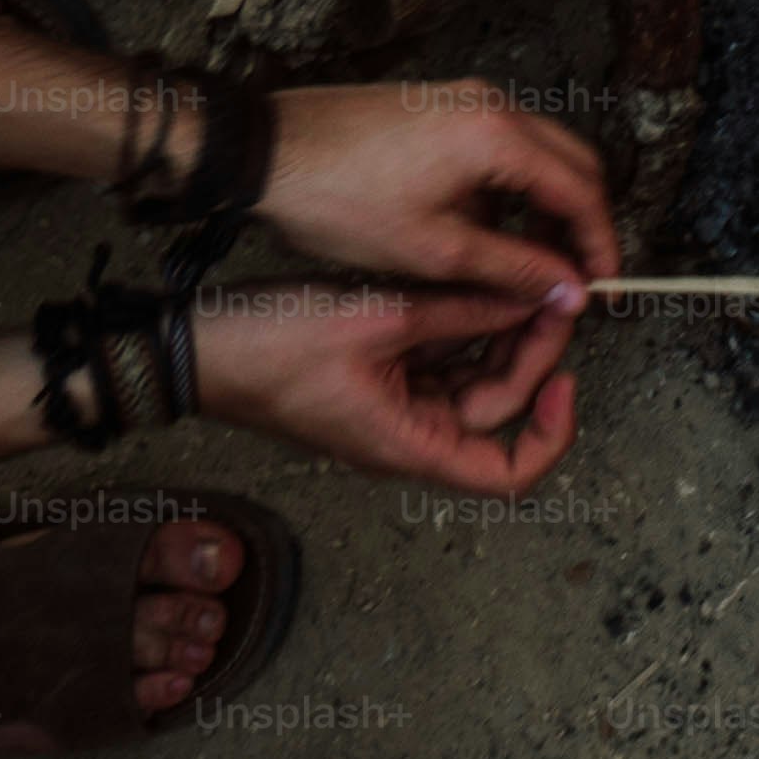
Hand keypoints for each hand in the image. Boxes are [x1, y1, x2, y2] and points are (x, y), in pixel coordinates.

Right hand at [191, 280, 577, 493]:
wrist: (192, 346)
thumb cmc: (269, 347)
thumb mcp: (379, 319)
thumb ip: (463, 310)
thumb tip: (534, 297)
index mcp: (411, 445)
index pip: (507, 474)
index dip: (551, 435)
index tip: (565, 380)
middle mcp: (408, 435)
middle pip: (497, 409)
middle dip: (532, 354)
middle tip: (552, 298)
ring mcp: (392, 407)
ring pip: (470, 378)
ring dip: (500, 334)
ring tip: (523, 284)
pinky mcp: (377, 377)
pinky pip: (437, 357)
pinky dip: (462, 325)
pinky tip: (477, 284)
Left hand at [261, 83, 619, 300]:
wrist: (261, 151)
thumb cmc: (336, 198)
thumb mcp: (433, 250)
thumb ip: (515, 270)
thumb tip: (571, 291)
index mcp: (498, 136)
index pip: (582, 192)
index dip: (600, 244)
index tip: (601, 287)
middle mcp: (492, 105)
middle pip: (573, 164)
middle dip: (581, 223)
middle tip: (573, 276)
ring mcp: (465, 99)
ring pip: (539, 155)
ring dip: (544, 207)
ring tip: (528, 263)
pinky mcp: (440, 106)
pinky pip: (501, 146)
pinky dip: (510, 189)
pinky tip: (484, 232)